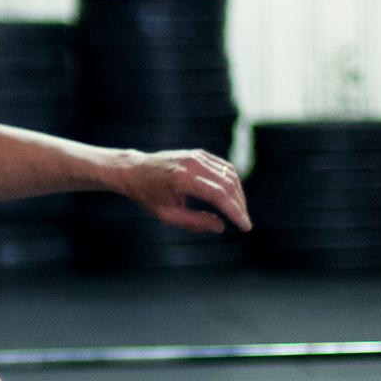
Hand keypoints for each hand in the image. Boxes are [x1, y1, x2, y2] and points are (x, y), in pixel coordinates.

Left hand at [122, 148, 248, 234]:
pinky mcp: (199, 154)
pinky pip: (223, 167)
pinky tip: (233, 197)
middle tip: (244, 224)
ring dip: (238, 194)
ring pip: (229, 174)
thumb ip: (194, 221)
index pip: (218, 195)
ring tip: (239, 213)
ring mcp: (197, 156)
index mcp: (183, 179)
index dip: (235, 212)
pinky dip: (232, 182)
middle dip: (239, 206)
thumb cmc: (148, 195)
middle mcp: (193, 163)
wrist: (135, 170)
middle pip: (227, 184)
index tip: (245, 226)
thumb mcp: (166, 214)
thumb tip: (221, 226)